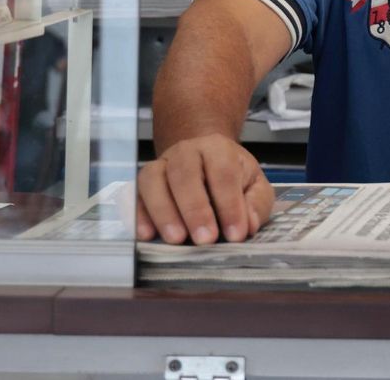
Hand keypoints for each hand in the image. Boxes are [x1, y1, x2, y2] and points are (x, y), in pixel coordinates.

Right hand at [136, 133, 273, 244]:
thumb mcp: (255, 185)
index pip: (223, 173)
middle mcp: (185, 152)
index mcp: (218, 149)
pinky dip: (138, 215)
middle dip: (195, 209)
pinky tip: (147, 235)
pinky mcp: (141, 183)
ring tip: (177, 239)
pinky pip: (133, 194)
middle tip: (205, 240)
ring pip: (153, 181)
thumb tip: (248, 225)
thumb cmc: (232, 176)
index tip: (236, 234)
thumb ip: (256, 204)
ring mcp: (159, 165)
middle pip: (185, 174)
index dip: (230, 205)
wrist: (203, 158)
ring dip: (164, 212)